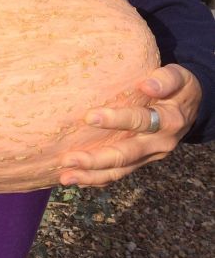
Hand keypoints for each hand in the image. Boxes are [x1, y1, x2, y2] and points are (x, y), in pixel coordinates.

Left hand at [58, 63, 201, 187]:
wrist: (192, 107)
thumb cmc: (179, 87)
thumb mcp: (179, 77)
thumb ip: (165, 79)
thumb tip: (147, 85)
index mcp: (167, 120)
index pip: (140, 120)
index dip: (115, 120)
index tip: (89, 117)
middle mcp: (159, 143)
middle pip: (125, 154)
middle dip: (95, 160)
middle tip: (68, 159)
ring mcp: (149, 156)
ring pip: (120, 171)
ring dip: (92, 175)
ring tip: (65, 177)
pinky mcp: (141, 161)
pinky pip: (120, 173)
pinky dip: (98, 179)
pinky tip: (78, 180)